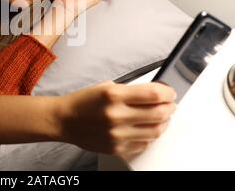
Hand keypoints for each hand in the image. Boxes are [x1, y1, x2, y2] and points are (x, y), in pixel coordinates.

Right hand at [56, 81, 176, 155]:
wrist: (64, 120)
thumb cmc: (83, 102)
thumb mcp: (107, 87)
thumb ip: (131, 91)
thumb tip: (156, 95)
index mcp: (113, 95)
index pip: (153, 94)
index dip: (167, 93)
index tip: (170, 93)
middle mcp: (116, 115)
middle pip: (159, 114)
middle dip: (169, 108)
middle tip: (169, 105)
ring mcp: (116, 134)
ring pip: (155, 131)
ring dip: (163, 123)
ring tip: (160, 117)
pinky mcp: (116, 147)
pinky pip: (143, 144)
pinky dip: (149, 135)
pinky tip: (146, 128)